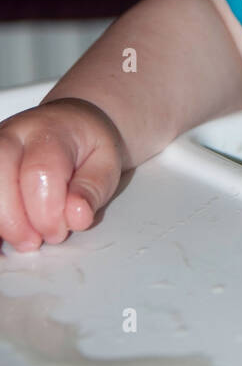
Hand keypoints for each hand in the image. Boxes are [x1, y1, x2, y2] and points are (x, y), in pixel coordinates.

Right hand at [0, 97, 126, 253]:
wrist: (71, 125)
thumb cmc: (87, 144)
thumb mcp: (106, 164)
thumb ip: (92, 190)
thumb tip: (77, 217)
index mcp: (50, 131)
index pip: (39, 172)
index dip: (47, 212)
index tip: (60, 230)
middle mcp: (13, 136)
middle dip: (14, 221)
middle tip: (35, 240)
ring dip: (1, 222)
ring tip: (22, 237)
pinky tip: (6, 237)